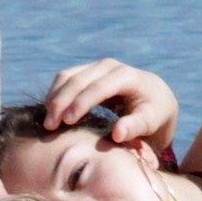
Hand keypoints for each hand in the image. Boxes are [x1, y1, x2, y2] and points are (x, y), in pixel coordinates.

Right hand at [42, 58, 177, 152]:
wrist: (154, 97)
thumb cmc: (153, 113)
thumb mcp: (150, 122)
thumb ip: (135, 127)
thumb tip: (117, 134)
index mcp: (127, 76)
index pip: (97, 87)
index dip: (80, 103)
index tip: (66, 122)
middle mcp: (109, 66)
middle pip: (77, 80)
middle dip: (60, 102)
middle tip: (49, 126)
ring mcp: (96, 66)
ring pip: (66, 77)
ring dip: (53, 98)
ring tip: (47, 123)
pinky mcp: (87, 71)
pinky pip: (65, 79)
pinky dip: (55, 95)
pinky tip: (51, 113)